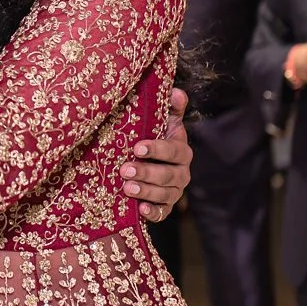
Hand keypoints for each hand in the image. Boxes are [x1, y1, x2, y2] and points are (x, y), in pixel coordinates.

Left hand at [123, 87, 192, 220]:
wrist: (146, 163)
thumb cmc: (151, 137)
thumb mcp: (161, 121)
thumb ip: (171, 107)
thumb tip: (176, 92)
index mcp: (181, 150)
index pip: (173, 150)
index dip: (157, 149)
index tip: (137, 147)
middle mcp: (182, 172)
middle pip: (169, 175)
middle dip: (147, 172)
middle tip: (125, 170)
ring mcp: (174, 192)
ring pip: (165, 194)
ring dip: (146, 191)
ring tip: (126, 188)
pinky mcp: (165, 207)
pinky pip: (162, 213)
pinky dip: (153, 212)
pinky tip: (140, 209)